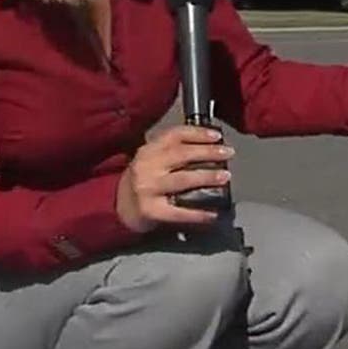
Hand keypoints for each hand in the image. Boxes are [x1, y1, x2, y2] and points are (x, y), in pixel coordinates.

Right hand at [116, 124, 233, 231]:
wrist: (119, 207)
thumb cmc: (144, 179)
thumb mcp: (152, 159)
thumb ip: (173, 150)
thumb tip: (211, 146)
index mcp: (148, 150)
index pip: (175, 135)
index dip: (198, 133)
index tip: (217, 136)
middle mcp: (146, 166)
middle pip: (182, 155)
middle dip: (208, 152)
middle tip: (228, 153)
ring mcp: (147, 189)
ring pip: (183, 180)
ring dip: (207, 177)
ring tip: (225, 176)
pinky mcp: (150, 211)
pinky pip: (179, 212)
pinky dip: (198, 214)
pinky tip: (212, 214)